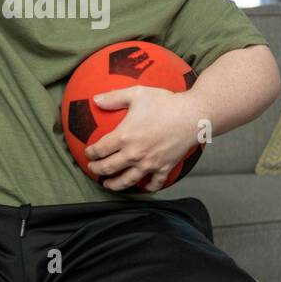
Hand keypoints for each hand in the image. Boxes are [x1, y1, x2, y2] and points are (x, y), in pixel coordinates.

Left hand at [84, 87, 200, 191]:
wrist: (192, 116)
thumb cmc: (165, 102)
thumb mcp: (137, 94)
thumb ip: (114, 97)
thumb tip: (95, 99)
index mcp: (124, 137)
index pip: (100, 150)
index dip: (90, 154)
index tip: (88, 153)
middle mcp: (134, 154)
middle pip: (109, 168)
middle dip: (97, 170)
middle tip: (93, 169)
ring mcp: (149, 164)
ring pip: (127, 181)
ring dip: (115, 184)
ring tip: (109, 185)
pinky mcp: (164, 168)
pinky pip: (154, 183)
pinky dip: (147, 187)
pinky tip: (143, 186)